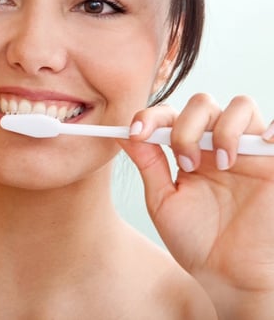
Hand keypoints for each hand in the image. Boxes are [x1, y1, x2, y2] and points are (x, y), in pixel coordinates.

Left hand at [119, 94, 273, 318]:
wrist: (230, 277)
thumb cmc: (197, 242)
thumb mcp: (163, 200)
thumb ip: (148, 164)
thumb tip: (122, 133)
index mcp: (189, 151)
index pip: (170, 115)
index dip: (151, 116)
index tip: (136, 133)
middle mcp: (217, 145)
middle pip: (203, 104)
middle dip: (187, 127)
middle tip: (185, 163)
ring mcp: (247, 152)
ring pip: (239, 107)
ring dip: (223, 129)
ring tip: (220, 164)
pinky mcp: (273, 165)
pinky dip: (269, 127)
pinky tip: (256, 144)